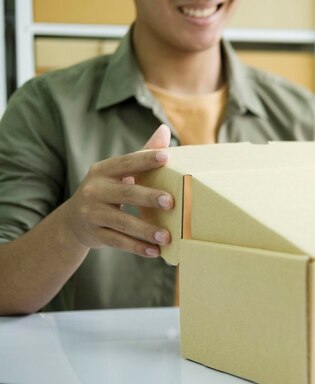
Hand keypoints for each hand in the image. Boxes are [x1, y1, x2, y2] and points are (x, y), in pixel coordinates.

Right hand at [60, 125, 173, 257]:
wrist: (73, 221)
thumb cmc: (107, 191)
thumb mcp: (118, 173)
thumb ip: (142, 154)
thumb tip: (165, 131)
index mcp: (103, 171)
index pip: (127, 162)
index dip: (146, 159)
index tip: (166, 157)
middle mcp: (95, 190)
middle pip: (126, 193)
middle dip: (149, 197)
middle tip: (172, 202)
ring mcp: (92, 213)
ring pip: (122, 222)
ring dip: (146, 230)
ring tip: (167, 236)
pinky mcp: (94, 234)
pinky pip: (118, 241)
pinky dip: (137, 247)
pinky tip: (155, 251)